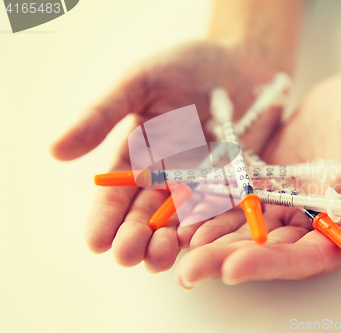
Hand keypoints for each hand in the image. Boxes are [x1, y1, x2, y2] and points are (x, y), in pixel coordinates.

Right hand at [51, 40, 280, 271]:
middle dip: (133, 239)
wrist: (244, 62)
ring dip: (167, 244)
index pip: (116, 193)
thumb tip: (56, 150)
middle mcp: (168, 175)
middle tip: (127, 254)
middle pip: (146, 216)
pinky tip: (199, 242)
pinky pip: (221, 212)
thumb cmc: (190, 65)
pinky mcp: (235, 184)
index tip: (96, 241)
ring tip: (159, 255)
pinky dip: (209, 229)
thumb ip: (103, 114)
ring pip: (180, 224)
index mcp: (139, 154)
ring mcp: (202, 182)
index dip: (105, 218)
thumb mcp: (141, 82)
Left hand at [174, 71, 340, 286]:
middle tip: (188, 270)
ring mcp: (286, 201)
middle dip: (228, 258)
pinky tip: (183, 212)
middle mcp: (311, 222)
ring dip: (212, 238)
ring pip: (246, 226)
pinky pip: (237, 195)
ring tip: (176, 246)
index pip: (307, 256)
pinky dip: (212, 204)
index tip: (233, 267)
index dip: (271, 263)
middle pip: (267, 248)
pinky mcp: (266, 179)